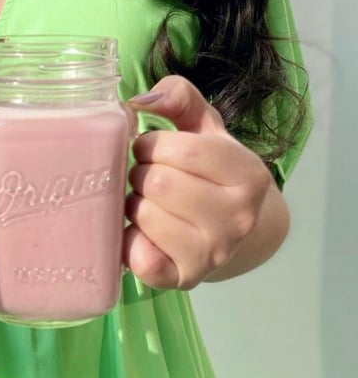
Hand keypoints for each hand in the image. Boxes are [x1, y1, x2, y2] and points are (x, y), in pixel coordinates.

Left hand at [124, 76, 274, 289]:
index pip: (183, 150)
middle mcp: (238, 219)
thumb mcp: (204, 127)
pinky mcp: (184, 279)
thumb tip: (137, 101)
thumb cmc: (208, 171)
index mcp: (248, 175)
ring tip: (145, 202)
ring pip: (143, 216)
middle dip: (139, 173)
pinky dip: (128, 240)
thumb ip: (178, 98)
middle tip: (144, 178)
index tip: (148, 148)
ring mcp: (213, 254)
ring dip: (131, 204)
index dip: (150, 144)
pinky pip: (138, 256)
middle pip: (158, 183)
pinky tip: (141, 232)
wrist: (231, 233)